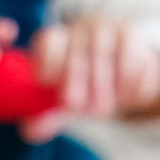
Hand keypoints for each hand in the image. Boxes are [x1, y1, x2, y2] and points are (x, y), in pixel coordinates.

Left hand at [20, 18, 159, 141]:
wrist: (127, 78)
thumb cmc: (88, 90)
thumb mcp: (67, 105)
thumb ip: (49, 117)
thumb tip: (30, 131)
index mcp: (57, 43)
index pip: (48, 42)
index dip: (46, 61)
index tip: (47, 83)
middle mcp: (78, 31)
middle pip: (74, 52)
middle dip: (74, 79)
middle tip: (75, 104)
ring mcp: (104, 29)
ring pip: (102, 54)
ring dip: (101, 84)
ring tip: (102, 109)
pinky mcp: (128, 33)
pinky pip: (126, 55)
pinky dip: (124, 79)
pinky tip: (123, 95)